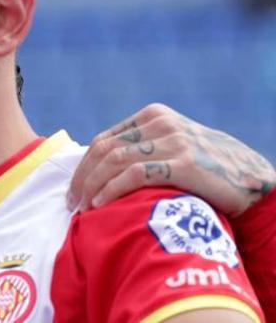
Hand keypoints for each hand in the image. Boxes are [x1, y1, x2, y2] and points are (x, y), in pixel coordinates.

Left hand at [67, 103, 274, 216]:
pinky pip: (135, 174)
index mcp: (153, 116)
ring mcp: (173, 141)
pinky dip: (111, 190)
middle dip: (83, 178)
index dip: (84, 166)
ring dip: (92, 186)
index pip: (105, 140)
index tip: (73, 189)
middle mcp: (161, 123)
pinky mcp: (184, 162)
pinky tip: (100, 204)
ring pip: (115, 161)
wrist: (252, 180)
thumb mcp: (172, 148)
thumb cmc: (207, 169)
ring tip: (82, 208)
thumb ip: (142, 149)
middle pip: (105, 150)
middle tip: (71, 202)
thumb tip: (98, 168)